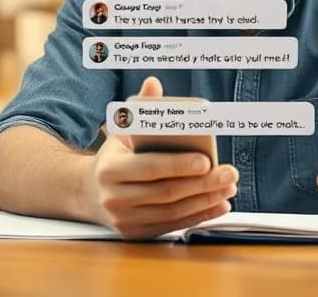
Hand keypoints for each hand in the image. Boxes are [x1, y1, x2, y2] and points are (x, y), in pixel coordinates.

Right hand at [83, 76, 237, 239]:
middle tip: (230, 173)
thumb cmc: (114, 158)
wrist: (87, 193)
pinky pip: (173, 226)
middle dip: (203, 184)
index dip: (179, 165)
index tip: (206, 160)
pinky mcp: (136, 234)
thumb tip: (153, 83)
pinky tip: (219, 205)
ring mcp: (124, 220)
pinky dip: (199, 216)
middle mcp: (114, 198)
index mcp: (109, 169)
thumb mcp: (121, 132)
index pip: (149, 167)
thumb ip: (141, 109)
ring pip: (173, 212)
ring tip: (229, 187)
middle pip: (166, 193)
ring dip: (206, 201)